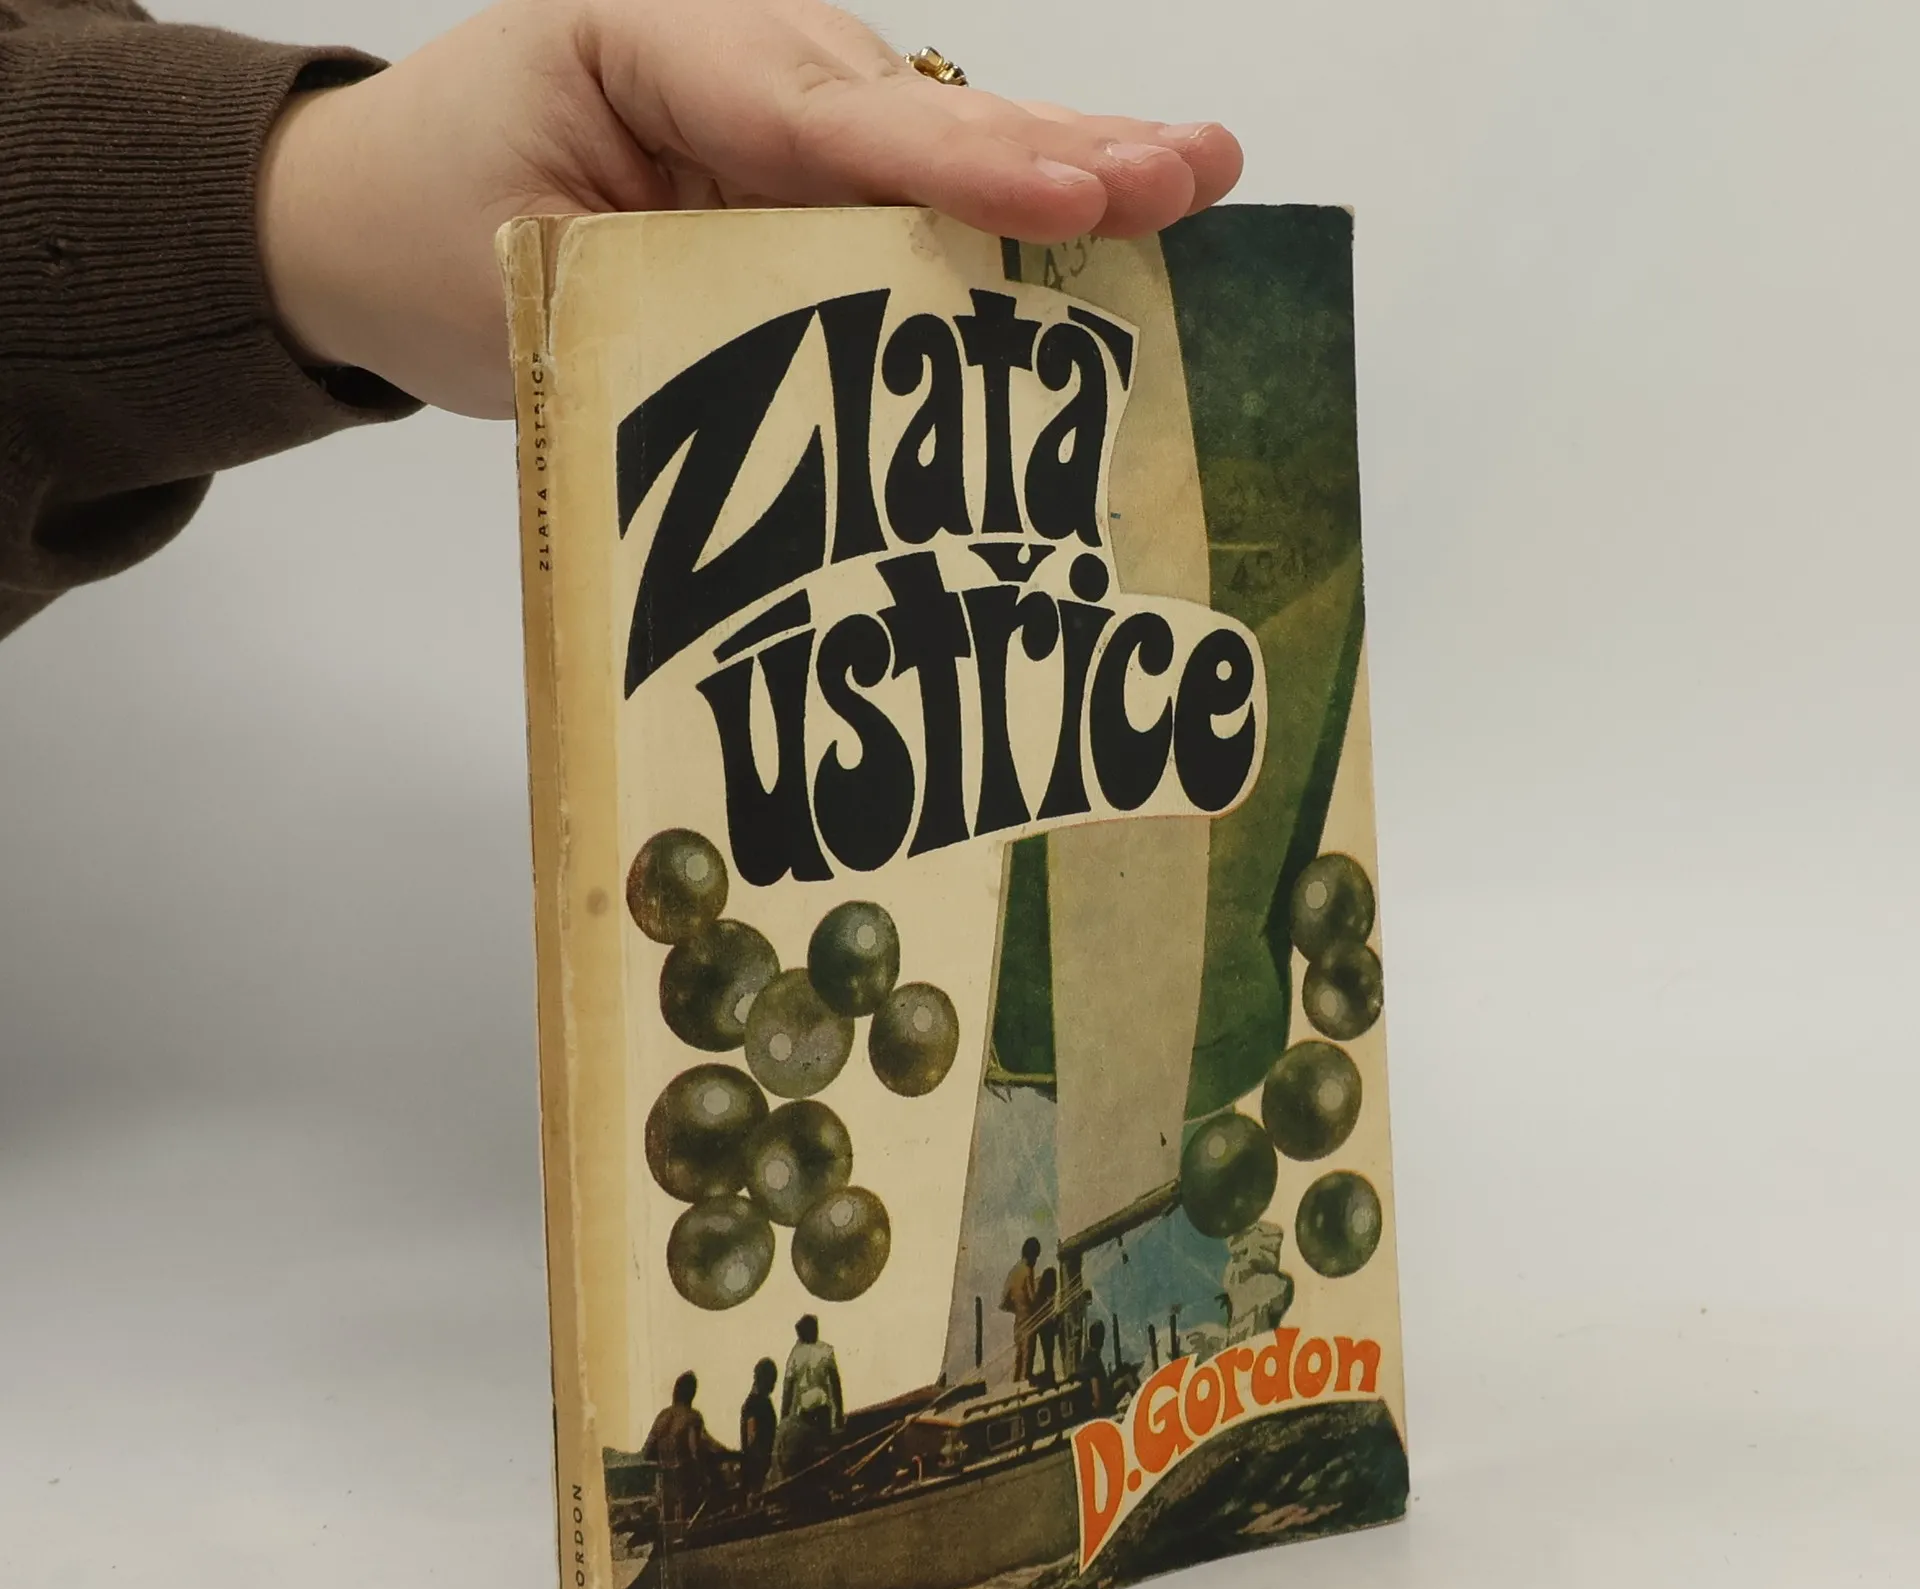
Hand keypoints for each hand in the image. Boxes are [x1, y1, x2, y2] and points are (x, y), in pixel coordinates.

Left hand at [257, 0, 1242, 417]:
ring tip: (1193, 176)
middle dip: (1056, 149)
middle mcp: (730, 49)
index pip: (816, 117)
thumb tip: (841, 383)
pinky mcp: (790, 158)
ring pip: (933, 135)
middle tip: (1189, 173)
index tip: (1069, 197)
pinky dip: (1008, 203)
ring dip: (1065, 166)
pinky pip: (909, 179)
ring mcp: (770, 98)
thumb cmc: (422, 240)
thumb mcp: (524, 285)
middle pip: (911, 107)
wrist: (366, 213)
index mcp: (642, 41)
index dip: (953, 168)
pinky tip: (1111, 206)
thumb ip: (679, 305)